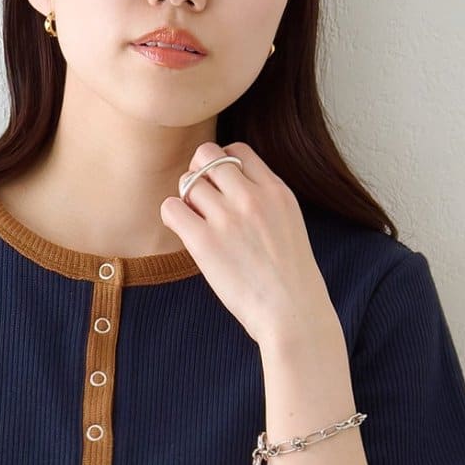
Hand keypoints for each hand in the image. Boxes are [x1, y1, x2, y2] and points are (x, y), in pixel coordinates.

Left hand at [159, 141, 336, 346]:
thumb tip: (233, 187)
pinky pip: (171, 208)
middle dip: (199, 174)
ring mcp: (227, 218)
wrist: (293, 313)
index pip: (236, 151)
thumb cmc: (291, 279)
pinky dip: (173, 216)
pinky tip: (186, 233)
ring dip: (186, 200)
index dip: (221, 163)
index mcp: (276, 191)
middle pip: (206, 156)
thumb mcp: (290, 224)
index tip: (220, 186)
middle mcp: (251, 197)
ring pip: (187, 182)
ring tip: (197, 223)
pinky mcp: (205, 242)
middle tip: (202, 202)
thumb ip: (265, 200)